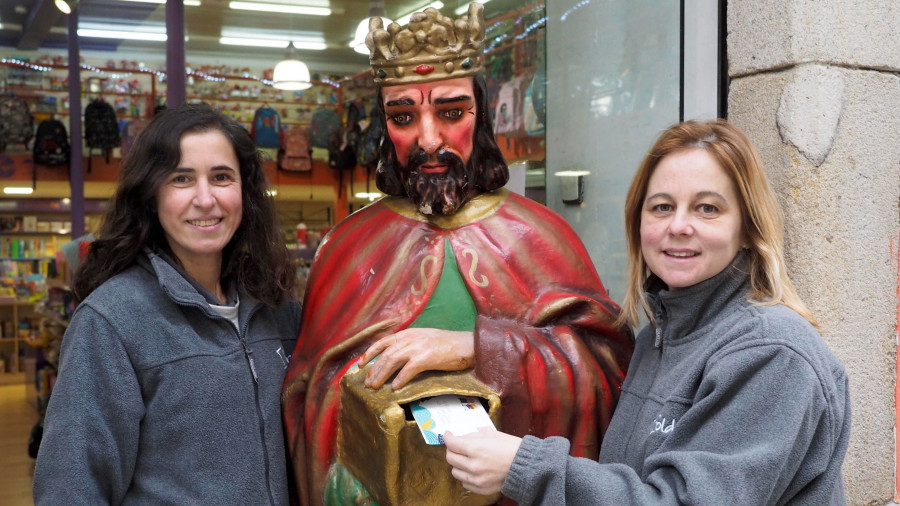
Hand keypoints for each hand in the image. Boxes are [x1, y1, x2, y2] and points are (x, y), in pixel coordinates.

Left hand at [358, 328, 473, 389]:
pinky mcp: (426, 357)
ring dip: (381, 376)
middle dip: (374, 370)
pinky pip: (408, 370)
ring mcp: (417, 347)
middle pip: (385, 355)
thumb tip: (395, 357)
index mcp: (408, 334)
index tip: (361, 364)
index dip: (369, 353)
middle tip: (368, 383)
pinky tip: (395, 388)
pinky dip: (400, 379)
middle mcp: (410, 338)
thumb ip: (409, 344)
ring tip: (375, 387)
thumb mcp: (424, 338)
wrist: (466, 344)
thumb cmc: (447, 344)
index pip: (382, 342)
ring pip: (392, 361)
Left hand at [444, 429, 521, 495]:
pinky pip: (465, 483)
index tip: (448, 435)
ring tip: (466, 460)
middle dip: (452, 450)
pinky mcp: (481, 488)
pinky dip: (466, 476)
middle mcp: (473, 465)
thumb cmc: (510, 447)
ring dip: (458, 464)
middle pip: (450, 458)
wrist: (525, 465)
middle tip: (457, 446)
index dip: (448, 437)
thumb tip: (462, 437)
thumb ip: (474, 435)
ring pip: (455, 472)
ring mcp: (476, 479)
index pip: (451, 443)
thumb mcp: (491, 434)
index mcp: (475, 449)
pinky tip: (473, 470)